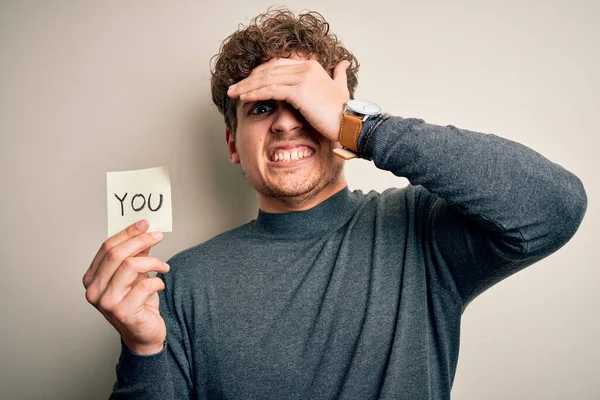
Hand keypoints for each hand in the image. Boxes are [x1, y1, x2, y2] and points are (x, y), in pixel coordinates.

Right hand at [83, 220, 168, 354]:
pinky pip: (144, 285)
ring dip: (153, 261)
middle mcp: (93, 291)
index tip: (145, 223)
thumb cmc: (138, 303)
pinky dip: (157, 281)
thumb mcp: (136, 275)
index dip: (127, 233)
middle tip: (158, 236)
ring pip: (130, 266)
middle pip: (116, 254)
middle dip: (140, 240)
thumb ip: (136, 254)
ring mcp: (106, 303)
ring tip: (164, 266)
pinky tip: (160, 284)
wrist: (144, 335)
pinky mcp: (123, 312)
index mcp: (92, 278)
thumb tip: (144, 231)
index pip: (107, 247)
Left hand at [227, 58, 350, 140]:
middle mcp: (306, 68)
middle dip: (249, 79)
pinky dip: (255, 93)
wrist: (350, 123)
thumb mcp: (341, 88)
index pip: (277, 65)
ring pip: (266, 79)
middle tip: (234, 88)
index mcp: (311, 66)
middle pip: (268, 70)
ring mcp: (302, 78)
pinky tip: (244, 98)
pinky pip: (270, 90)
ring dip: (246, 87)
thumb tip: (343, 63)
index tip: (247, 83)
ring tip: (233, 93)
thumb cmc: (343, 112)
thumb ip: (339, 74)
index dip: (259, 74)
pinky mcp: (299, 91)